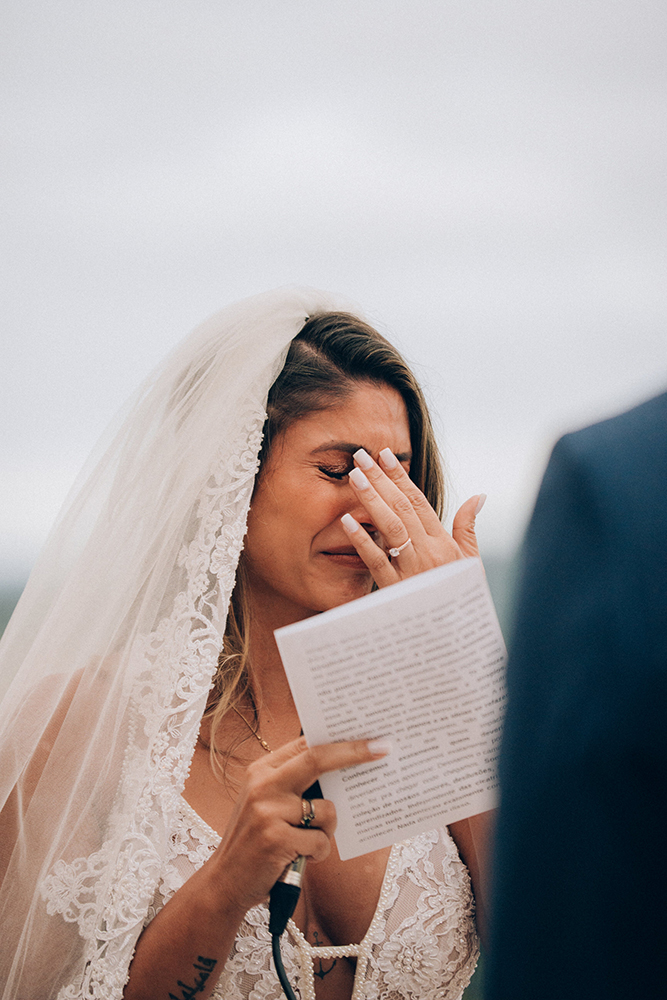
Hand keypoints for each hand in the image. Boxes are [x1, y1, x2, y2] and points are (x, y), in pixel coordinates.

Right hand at [208, 736, 388, 916]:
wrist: (225, 883)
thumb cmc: (256, 842)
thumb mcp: (267, 804)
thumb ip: (294, 785)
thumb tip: (344, 772)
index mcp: (262, 771)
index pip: (306, 745)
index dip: (340, 741)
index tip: (370, 739)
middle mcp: (263, 785)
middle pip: (317, 758)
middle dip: (354, 753)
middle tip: (383, 749)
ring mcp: (267, 811)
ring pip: (326, 811)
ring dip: (327, 832)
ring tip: (305, 845)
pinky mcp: (275, 839)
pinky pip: (320, 842)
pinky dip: (317, 854)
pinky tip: (298, 860)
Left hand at [341, 446, 484, 587]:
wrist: (455, 642)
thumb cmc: (461, 601)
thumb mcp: (469, 564)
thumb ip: (468, 528)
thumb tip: (477, 496)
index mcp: (444, 544)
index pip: (419, 502)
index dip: (401, 477)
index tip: (385, 454)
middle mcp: (429, 553)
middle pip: (402, 508)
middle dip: (380, 479)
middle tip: (360, 455)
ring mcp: (412, 571)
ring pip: (390, 528)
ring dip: (371, 500)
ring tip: (354, 477)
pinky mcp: (395, 591)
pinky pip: (376, 562)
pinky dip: (361, 540)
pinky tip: (345, 521)